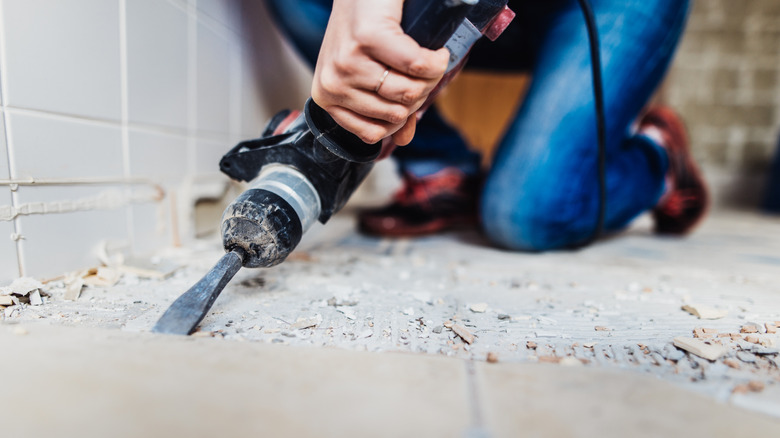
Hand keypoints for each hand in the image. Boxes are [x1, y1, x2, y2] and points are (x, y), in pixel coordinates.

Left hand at [311, 0, 449, 145]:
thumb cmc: (366, 28)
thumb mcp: (369, 73)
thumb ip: (386, 109)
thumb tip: (404, 140)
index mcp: (328, 97)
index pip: (375, 133)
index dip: (402, 117)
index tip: (409, 91)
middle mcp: (333, 83)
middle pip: (396, 114)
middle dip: (420, 94)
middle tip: (423, 70)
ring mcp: (347, 61)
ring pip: (409, 91)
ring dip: (431, 76)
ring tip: (430, 58)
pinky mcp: (367, 38)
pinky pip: (418, 66)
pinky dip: (437, 60)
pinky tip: (438, 52)